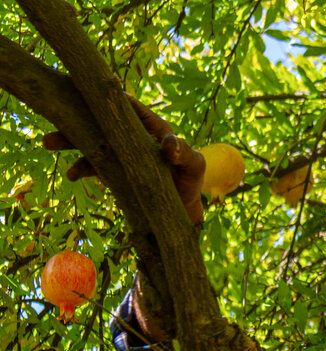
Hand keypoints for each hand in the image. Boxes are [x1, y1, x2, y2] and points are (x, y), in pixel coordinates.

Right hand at [42, 95, 204, 224]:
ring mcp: (119, 152)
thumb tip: (169, 145)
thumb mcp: (194, 166)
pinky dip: (79, 168)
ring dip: (69, 141)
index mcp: (150, 126)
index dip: (105, 95)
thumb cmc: (191, 180)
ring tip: (48, 143)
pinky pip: (92, 165)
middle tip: (54, 115)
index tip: (81, 84)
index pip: (126, 105)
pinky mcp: (112, 170)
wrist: (181, 208)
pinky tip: (71, 175)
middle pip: (100, 120)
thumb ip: (184, 153)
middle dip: (76, 116)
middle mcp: (131, 135)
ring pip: (90, 140)